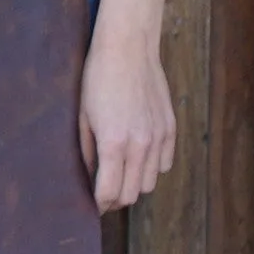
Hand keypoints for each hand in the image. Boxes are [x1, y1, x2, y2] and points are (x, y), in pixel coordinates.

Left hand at [78, 20, 175, 211]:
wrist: (128, 48)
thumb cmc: (98, 79)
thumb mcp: (83, 117)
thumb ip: (88, 153)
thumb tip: (90, 179)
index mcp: (113, 144)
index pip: (109, 193)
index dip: (100, 204)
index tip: (94, 205)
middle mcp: (139, 145)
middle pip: (131, 195)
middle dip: (116, 199)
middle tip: (105, 192)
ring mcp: (158, 137)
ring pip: (150, 183)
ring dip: (135, 183)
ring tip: (122, 171)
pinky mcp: (170, 128)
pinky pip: (164, 164)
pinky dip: (152, 167)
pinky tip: (139, 154)